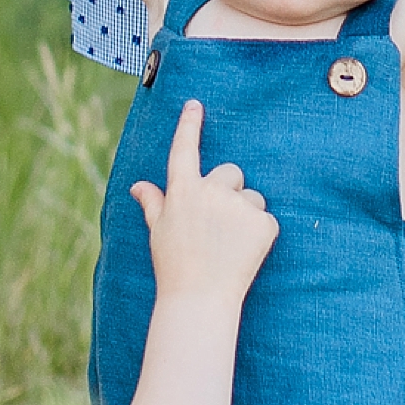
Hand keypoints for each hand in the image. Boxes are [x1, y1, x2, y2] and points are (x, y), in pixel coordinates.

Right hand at [129, 98, 277, 303]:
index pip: (184, 150)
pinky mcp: (264, 223)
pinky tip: (244, 252)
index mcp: (183, 191)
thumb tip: (138, 186)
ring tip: (230, 244)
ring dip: (245, 213)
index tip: (195, 104)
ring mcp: (239, 206)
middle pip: (230, 173)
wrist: (200, 299)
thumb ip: (153, 203)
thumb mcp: (158, 232)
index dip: (189, 125)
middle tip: (218, 224)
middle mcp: (211, 191)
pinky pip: (266, 218)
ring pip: (251, 196)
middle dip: (227, 190)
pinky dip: (259, 233)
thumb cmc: (174, 266)